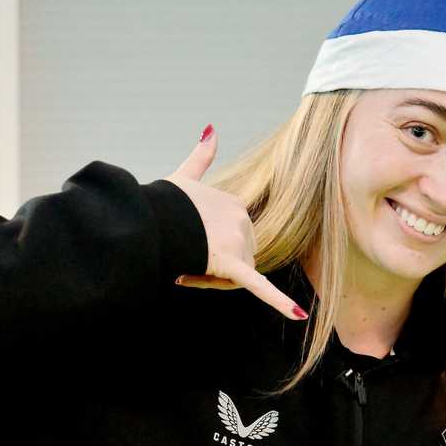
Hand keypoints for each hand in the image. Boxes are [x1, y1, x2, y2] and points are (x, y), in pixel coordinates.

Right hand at [162, 126, 305, 320]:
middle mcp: (242, 220)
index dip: (210, 250)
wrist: (148, 219)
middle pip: (237, 260)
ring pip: (235, 277)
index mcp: (235, 205)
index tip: (185, 250)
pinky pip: (258, 286)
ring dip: (210, 280)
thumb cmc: (162, 202)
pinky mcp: (233, 264)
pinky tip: (298, 315)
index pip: (234, 240)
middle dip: (212, 269)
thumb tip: (211, 129)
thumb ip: (201, 156)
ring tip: (184, 272)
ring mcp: (238, 241)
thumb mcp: (185, 176)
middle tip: (183, 266)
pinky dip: (279, 302)